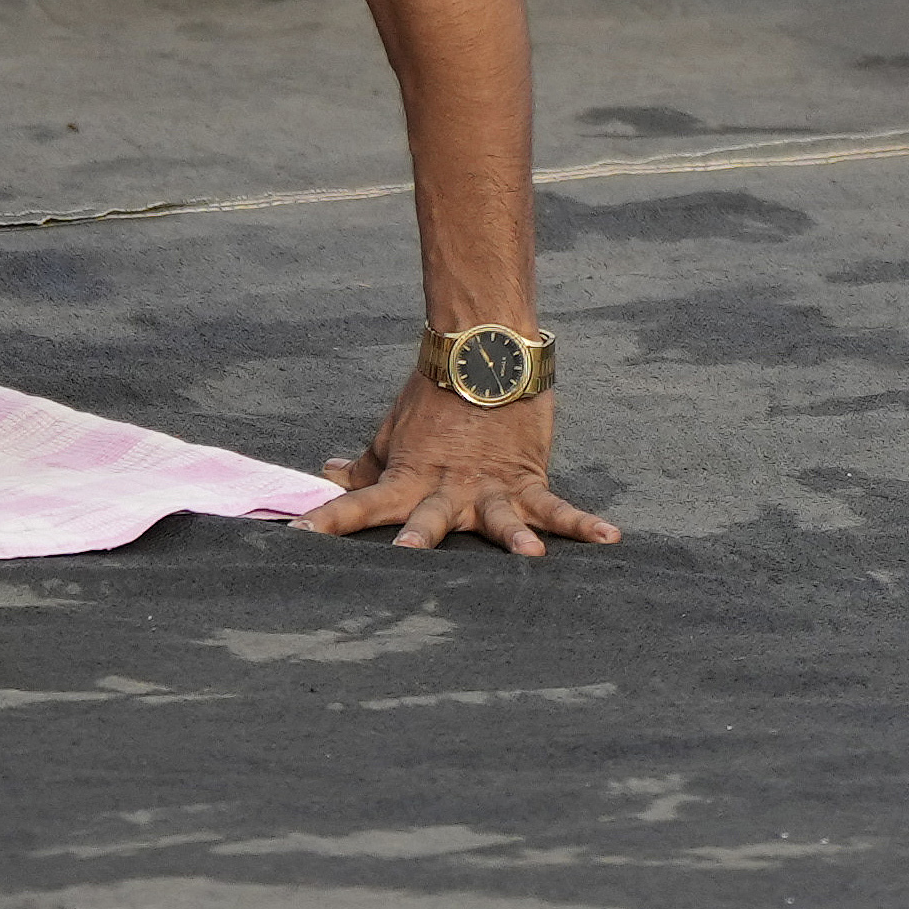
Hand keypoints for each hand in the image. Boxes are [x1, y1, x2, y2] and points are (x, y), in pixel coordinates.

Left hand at [305, 378, 617, 554]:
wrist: (481, 352)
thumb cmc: (433, 400)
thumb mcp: (391, 434)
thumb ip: (362, 467)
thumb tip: (324, 477)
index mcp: (408, 478)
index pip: (361, 502)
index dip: (330, 519)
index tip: (298, 537)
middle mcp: (447, 487)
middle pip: (429, 516)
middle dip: (419, 536)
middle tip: (407, 556)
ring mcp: (490, 485)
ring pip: (500, 515)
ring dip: (513, 534)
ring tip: (529, 555)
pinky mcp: (528, 478)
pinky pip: (558, 506)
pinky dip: (584, 523)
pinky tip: (610, 539)